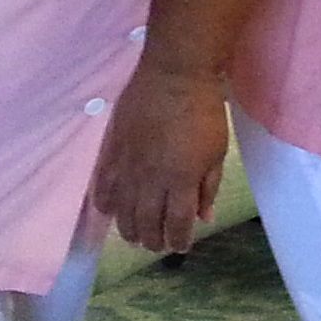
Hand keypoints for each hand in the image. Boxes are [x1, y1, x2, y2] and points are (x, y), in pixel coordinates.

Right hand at [92, 65, 229, 254]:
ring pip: (122, 209)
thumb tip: (203, 218)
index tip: (180, 247)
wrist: (175, 73)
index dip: (178, 240)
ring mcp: (128, 164)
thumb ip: (208, 187)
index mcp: (181, 180)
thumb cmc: (204, 110)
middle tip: (156, 245)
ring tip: (133, 236)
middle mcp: (151, 178)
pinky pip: (103, 184)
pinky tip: (108, 211)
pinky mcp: (112, 149)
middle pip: (147, 222)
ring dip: (128, 228)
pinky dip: (104, 202)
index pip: (177, 224)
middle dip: (152, 240)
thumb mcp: (217, 152)